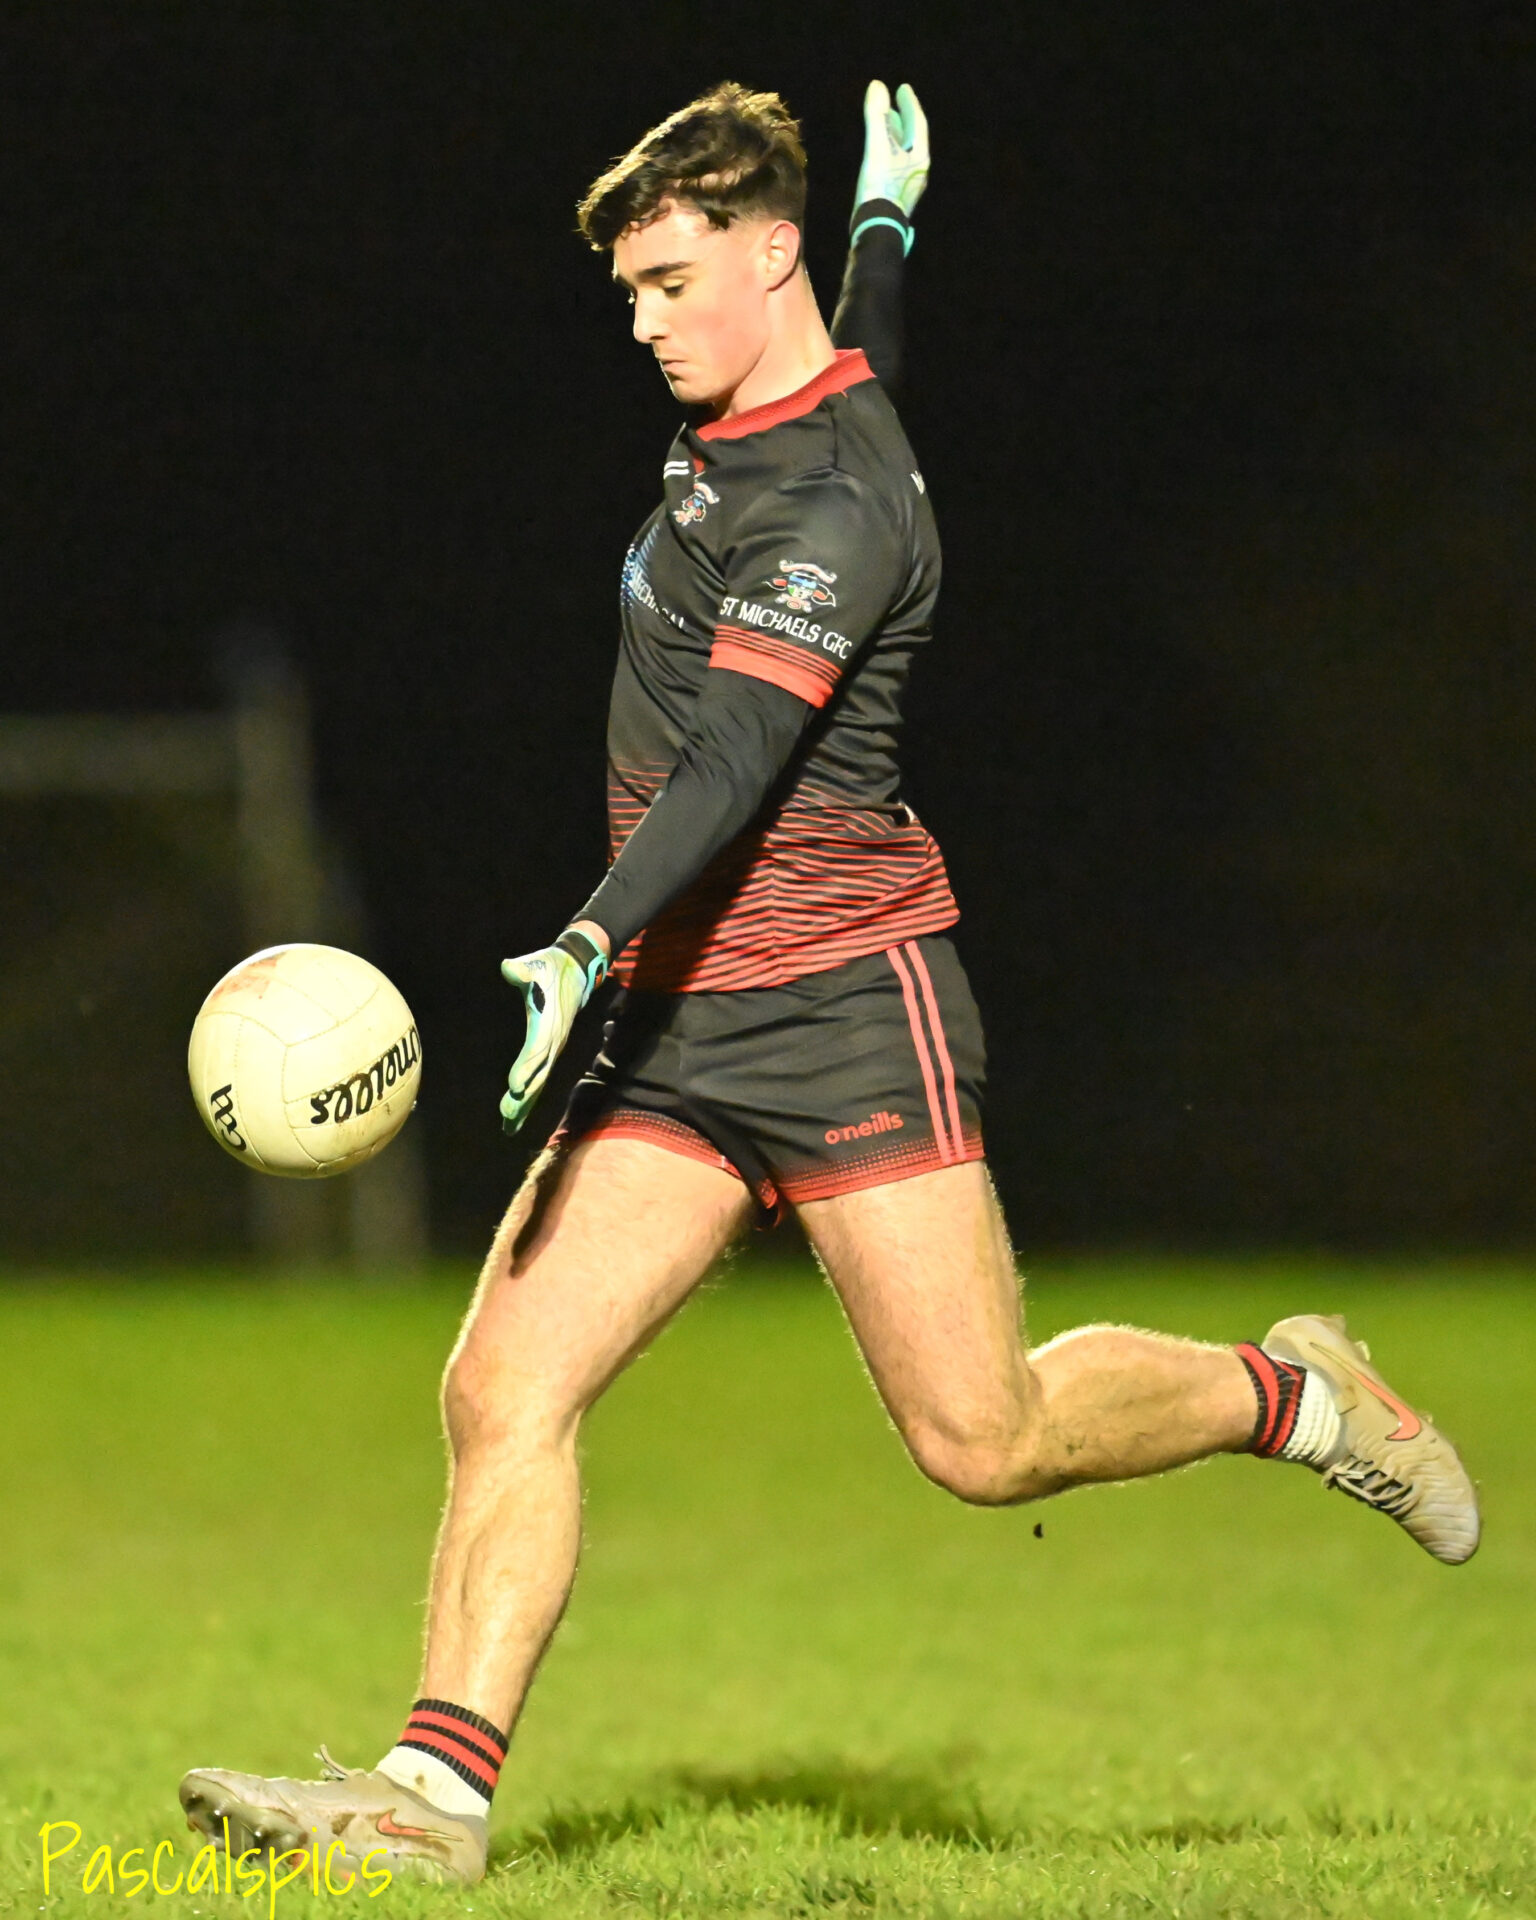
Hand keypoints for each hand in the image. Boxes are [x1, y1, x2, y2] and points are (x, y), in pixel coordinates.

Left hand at [499, 927, 607, 1134]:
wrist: (575, 969)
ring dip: (525, 1104)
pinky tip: (518, 1113)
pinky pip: (539, 1076)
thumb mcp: (536, 964)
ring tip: (509, 1125)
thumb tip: (509, 968)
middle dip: (524, 1097)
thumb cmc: (550, 966)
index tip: (514, 1086)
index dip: (526, 1067)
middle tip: (506, 1117)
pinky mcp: (550, 1050)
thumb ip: (522, 970)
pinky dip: (529, 1095)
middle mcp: (553, 1041)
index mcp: (547, 1023)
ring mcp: (553, 1048)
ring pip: (539, 1081)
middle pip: (538, 1074)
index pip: (536, 1049)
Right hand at [854, 80, 928, 216]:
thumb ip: (877, 117)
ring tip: (882, 127)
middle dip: (902, 119)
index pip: (918, 122)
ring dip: (894, 137)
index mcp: (920, 156)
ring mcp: (908, 186)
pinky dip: (888, 153)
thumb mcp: (877, 148)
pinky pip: (895, 166)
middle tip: (892, 105)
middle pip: (913, 138)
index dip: (910, 103)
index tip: (903, 88)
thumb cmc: (880, 188)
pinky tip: (877, 156)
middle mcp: (918, 170)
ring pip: (904, 153)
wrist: (877, 230)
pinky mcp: (897, 197)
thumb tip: (878, 85)